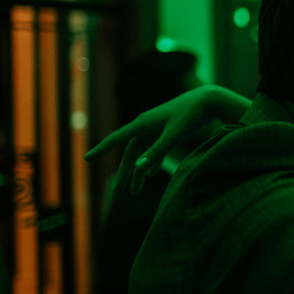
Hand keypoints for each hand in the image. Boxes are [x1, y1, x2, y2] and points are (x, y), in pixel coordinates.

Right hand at [84, 85, 241, 192]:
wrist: (207, 100)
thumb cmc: (190, 116)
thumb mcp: (174, 136)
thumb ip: (157, 152)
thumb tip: (140, 168)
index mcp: (142, 124)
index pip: (116, 139)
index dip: (101, 150)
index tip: (86, 159)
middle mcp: (145, 126)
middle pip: (130, 153)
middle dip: (124, 173)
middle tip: (117, 193)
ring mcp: (155, 129)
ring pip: (142, 154)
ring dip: (139, 172)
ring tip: (135, 192)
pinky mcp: (165, 131)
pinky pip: (153, 150)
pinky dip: (151, 162)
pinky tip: (151, 174)